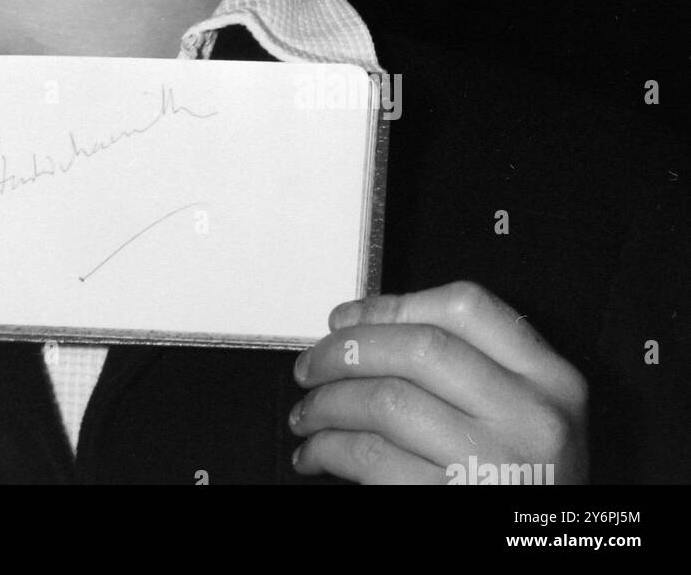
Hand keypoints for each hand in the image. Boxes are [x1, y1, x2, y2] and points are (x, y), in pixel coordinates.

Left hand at [288, 281, 587, 484]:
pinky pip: (373, 460)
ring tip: (306, 415)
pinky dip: (330, 450)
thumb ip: (466, 365)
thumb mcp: (521, 413)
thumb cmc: (519, 479)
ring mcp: (497, 466)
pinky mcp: (455, 505)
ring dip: (327, 404)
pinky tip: (316, 454)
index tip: (344, 319)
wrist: (537, 549)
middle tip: (310, 366)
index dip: (390, 306)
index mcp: (550, 379)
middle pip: (418, 350)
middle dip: (345, 351)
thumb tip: (355, 329)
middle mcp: (531, 418)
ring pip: (387, 402)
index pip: (465, 308)